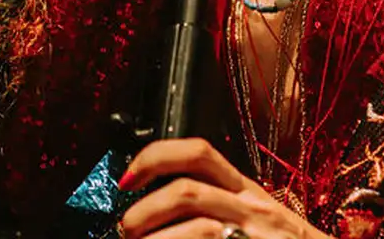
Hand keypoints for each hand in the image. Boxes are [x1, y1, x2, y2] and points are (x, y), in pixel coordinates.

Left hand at [117, 138, 326, 238]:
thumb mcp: (256, 218)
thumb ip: (216, 205)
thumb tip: (156, 210)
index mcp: (246, 190)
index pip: (197, 152)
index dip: (154, 157)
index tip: (126, 178)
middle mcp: (251, 208)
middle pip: (186, 191)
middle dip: (144, 210)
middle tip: (127, 228)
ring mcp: (254, 236)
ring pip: (195, 228)